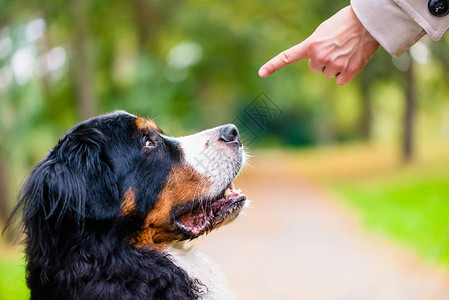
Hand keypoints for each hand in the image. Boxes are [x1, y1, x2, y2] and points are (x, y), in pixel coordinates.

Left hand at [259, 6, 378, 84]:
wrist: (368, 22)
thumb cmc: (345, 24)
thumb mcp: (323, 32)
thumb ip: (314, 47)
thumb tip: (317, 64)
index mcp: (311, 45)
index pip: (288, 56)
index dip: (273, 66)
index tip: (261, 73)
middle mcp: (319, 57)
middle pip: (316, 68)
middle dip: (323, 60)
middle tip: (335, 47)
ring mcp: (334, 66)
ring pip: (328, 74)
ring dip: (335, 66)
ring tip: (345, 51)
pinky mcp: (348, 72)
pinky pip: (340, 81)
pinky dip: (345, 74)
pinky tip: (351, 60)